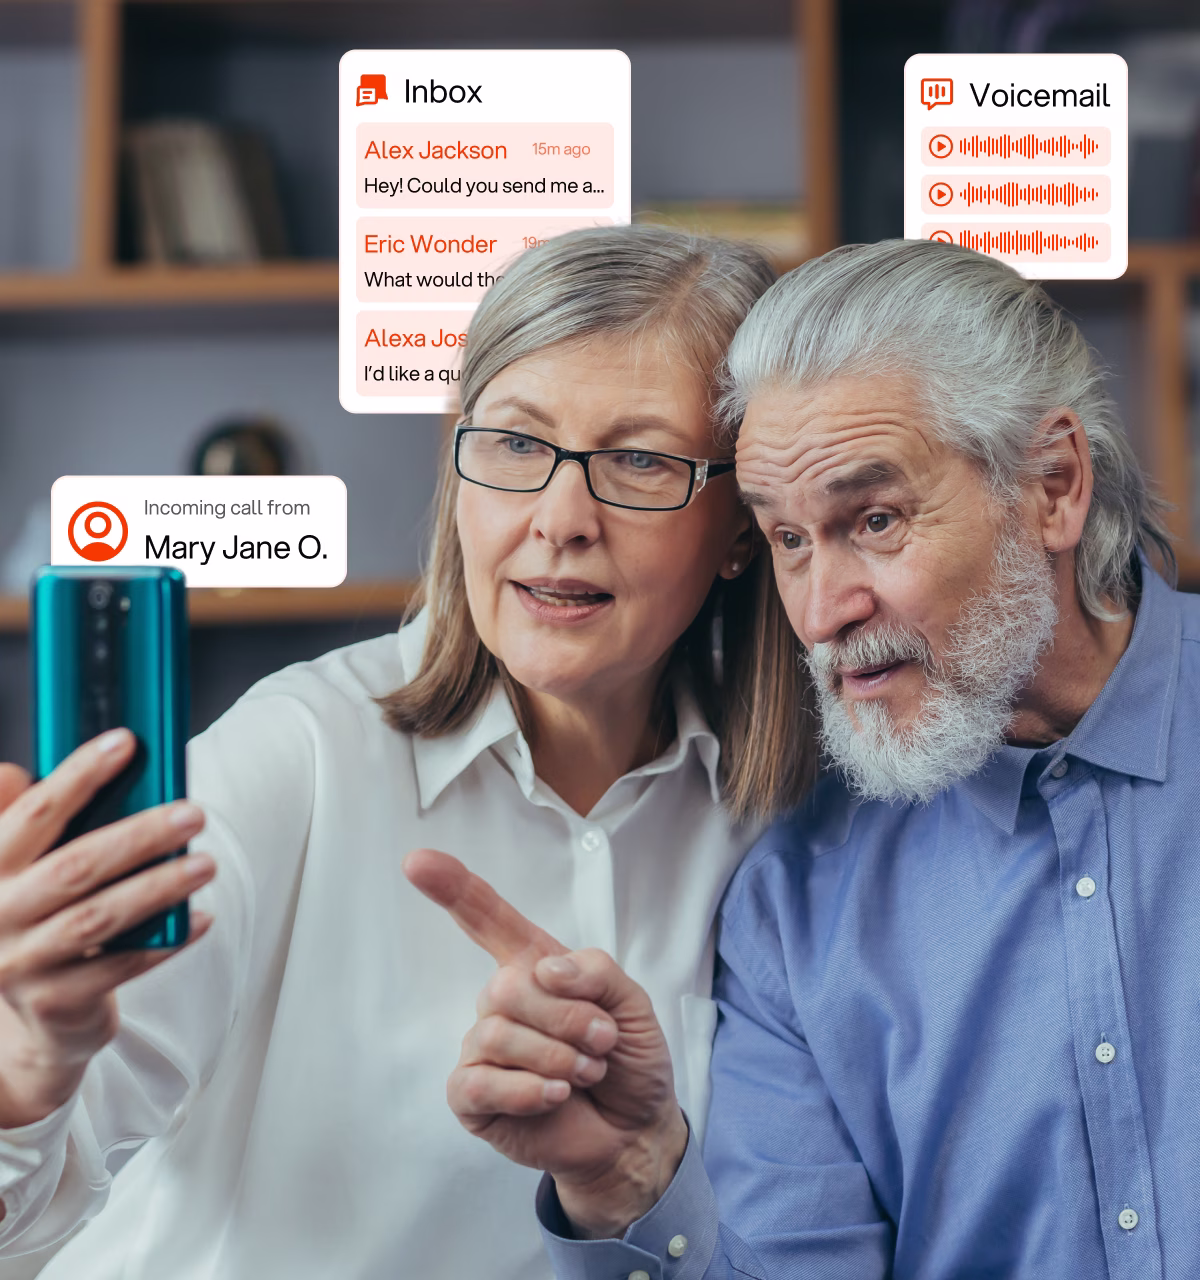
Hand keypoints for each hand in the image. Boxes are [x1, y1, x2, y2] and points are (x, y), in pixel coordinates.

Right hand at [0, 729, 214, 1131]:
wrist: (25, 1016)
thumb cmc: (36, 918)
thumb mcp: (18, 868)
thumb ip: (25, 818)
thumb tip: (26, 769)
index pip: (33, 813)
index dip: (78, 774)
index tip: (125, 742)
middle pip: (75, 866)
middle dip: (140, 836)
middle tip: (194, 814)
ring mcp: (22, 963)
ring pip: (98, 918)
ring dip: (159, 887)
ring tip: (206, 864)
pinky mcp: (55, 1002)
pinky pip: (119, 968)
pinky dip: (164, 942)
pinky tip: (200, 918)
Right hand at [403, 848, 687, 1237]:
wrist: (634, 1130)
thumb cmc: (626, 1059)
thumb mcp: (632, 1003)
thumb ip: (595, 971)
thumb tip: (544, 970)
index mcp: (534, 966)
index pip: (486, 918)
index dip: (452, 887)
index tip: (417, 860)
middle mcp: (501, 1001)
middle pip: (506, 984)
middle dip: (568, 1018)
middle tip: (601, 1044)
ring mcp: (482, 1048)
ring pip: (496, 1031)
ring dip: (557, 1057)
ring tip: (585, 1074)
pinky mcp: (472, 1096)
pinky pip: (478, 1080)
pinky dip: (526, 1089)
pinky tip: (555, 1096)